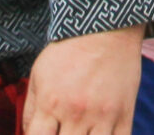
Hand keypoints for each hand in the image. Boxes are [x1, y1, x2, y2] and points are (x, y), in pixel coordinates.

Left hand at [25, 26, 142, 134]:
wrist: (107, 28)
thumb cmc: (70, 49)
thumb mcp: (40, 73)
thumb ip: (31, 109)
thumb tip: (29, 134)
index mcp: (51, 102)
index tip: (43, 134)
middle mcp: (76, 113)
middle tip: (63, 130)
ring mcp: (103, 116)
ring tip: (79, 133)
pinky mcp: (124, 115)